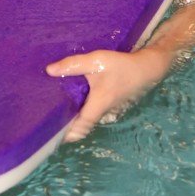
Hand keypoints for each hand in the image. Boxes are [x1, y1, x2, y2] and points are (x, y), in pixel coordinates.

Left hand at [45, 47, 171, 142]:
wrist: (147, 68)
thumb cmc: (121, 66)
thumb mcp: (96, 61)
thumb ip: (73, 64)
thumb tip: (49, 70)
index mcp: (97, 105)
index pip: (79, 128)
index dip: (65, 135)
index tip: (50, 134)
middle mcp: (102, 111)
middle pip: (81, 126)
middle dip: (66, 126)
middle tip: (48, 119)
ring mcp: (107, 109)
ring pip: (87, 119)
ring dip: (74, 117)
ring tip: (56, 108)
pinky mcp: (110, 103)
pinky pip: (93, 111)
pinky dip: (82, 110)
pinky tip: (73, 98)